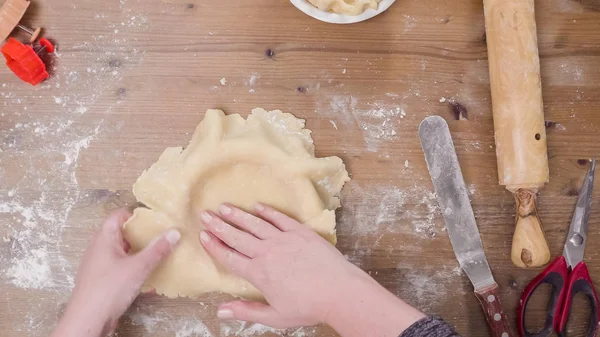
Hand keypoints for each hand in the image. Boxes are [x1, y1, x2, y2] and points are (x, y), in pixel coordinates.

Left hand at [51, 209, 180, 336]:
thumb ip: (157, 249)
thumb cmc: (108, 289)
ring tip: (158, 256)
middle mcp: (98, 248)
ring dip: (139, 254)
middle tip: (160, 237)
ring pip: (122, 252)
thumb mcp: (138, 267)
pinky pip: (121, 268)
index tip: (154, 220)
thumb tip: (174, 233)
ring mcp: (99, 265)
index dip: (136, 215)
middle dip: (141, 236)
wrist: (88, 320)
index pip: (119, 215)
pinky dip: (134, 269)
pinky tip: (148, 278)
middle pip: (122, 234)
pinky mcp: (102, 280)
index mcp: (103, 238)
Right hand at [199, 203, 424, 334]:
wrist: (339, 291)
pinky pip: (280, 218)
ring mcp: (284, 240)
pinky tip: (257, 206)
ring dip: (238, 215)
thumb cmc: (309, 307)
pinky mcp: (301, 232)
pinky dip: (267, 212)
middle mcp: (267, 252)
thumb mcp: (275, 316)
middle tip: (205, 214)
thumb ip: (246, 311)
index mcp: (259, 273)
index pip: (230, 257)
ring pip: (255, 224)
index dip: (214, 246)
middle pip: (237, 237)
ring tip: (224, 206)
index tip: (202, 235)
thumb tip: (220, 311)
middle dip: (219, 225)